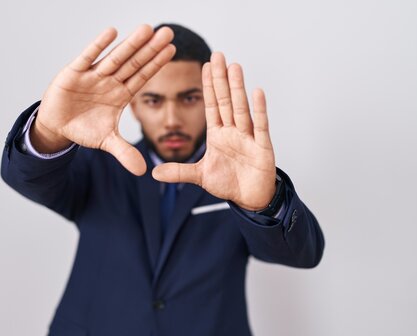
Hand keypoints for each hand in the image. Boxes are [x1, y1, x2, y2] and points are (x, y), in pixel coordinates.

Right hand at [33, 25, 175, 175]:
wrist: (57, 125)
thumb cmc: (84, 128)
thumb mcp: (106, 142)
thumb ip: (124, 152)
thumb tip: (142, 171)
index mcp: (120, 94)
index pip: (142, 76)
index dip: (156, 64)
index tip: (173, 50)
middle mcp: (110, 81)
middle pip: (133, 63)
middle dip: (150, 49)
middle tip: (168, 32)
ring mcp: (93, 76)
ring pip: (115, 58)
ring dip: (130, 44)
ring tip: (147, 29)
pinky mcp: (74, 73)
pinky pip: (88, 57)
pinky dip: (98, 46)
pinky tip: (112, 32)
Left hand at [152, 52, 276, 209]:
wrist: (250, 198)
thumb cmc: (228, 183)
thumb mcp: (199, 176)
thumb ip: (178, 172)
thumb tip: (154, 173)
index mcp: (218, 135)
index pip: (212, 106)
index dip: (208, 86)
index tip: (205, 66)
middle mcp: (233, 131)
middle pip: (226, 101)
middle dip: (220, 79)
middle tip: (218, 55)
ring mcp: (248, 137)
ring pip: (241, 109)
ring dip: (237, 88)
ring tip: (234, 66)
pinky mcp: (262, 147)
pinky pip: (260, 126)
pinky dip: (259, 110)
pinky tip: (257, 91)